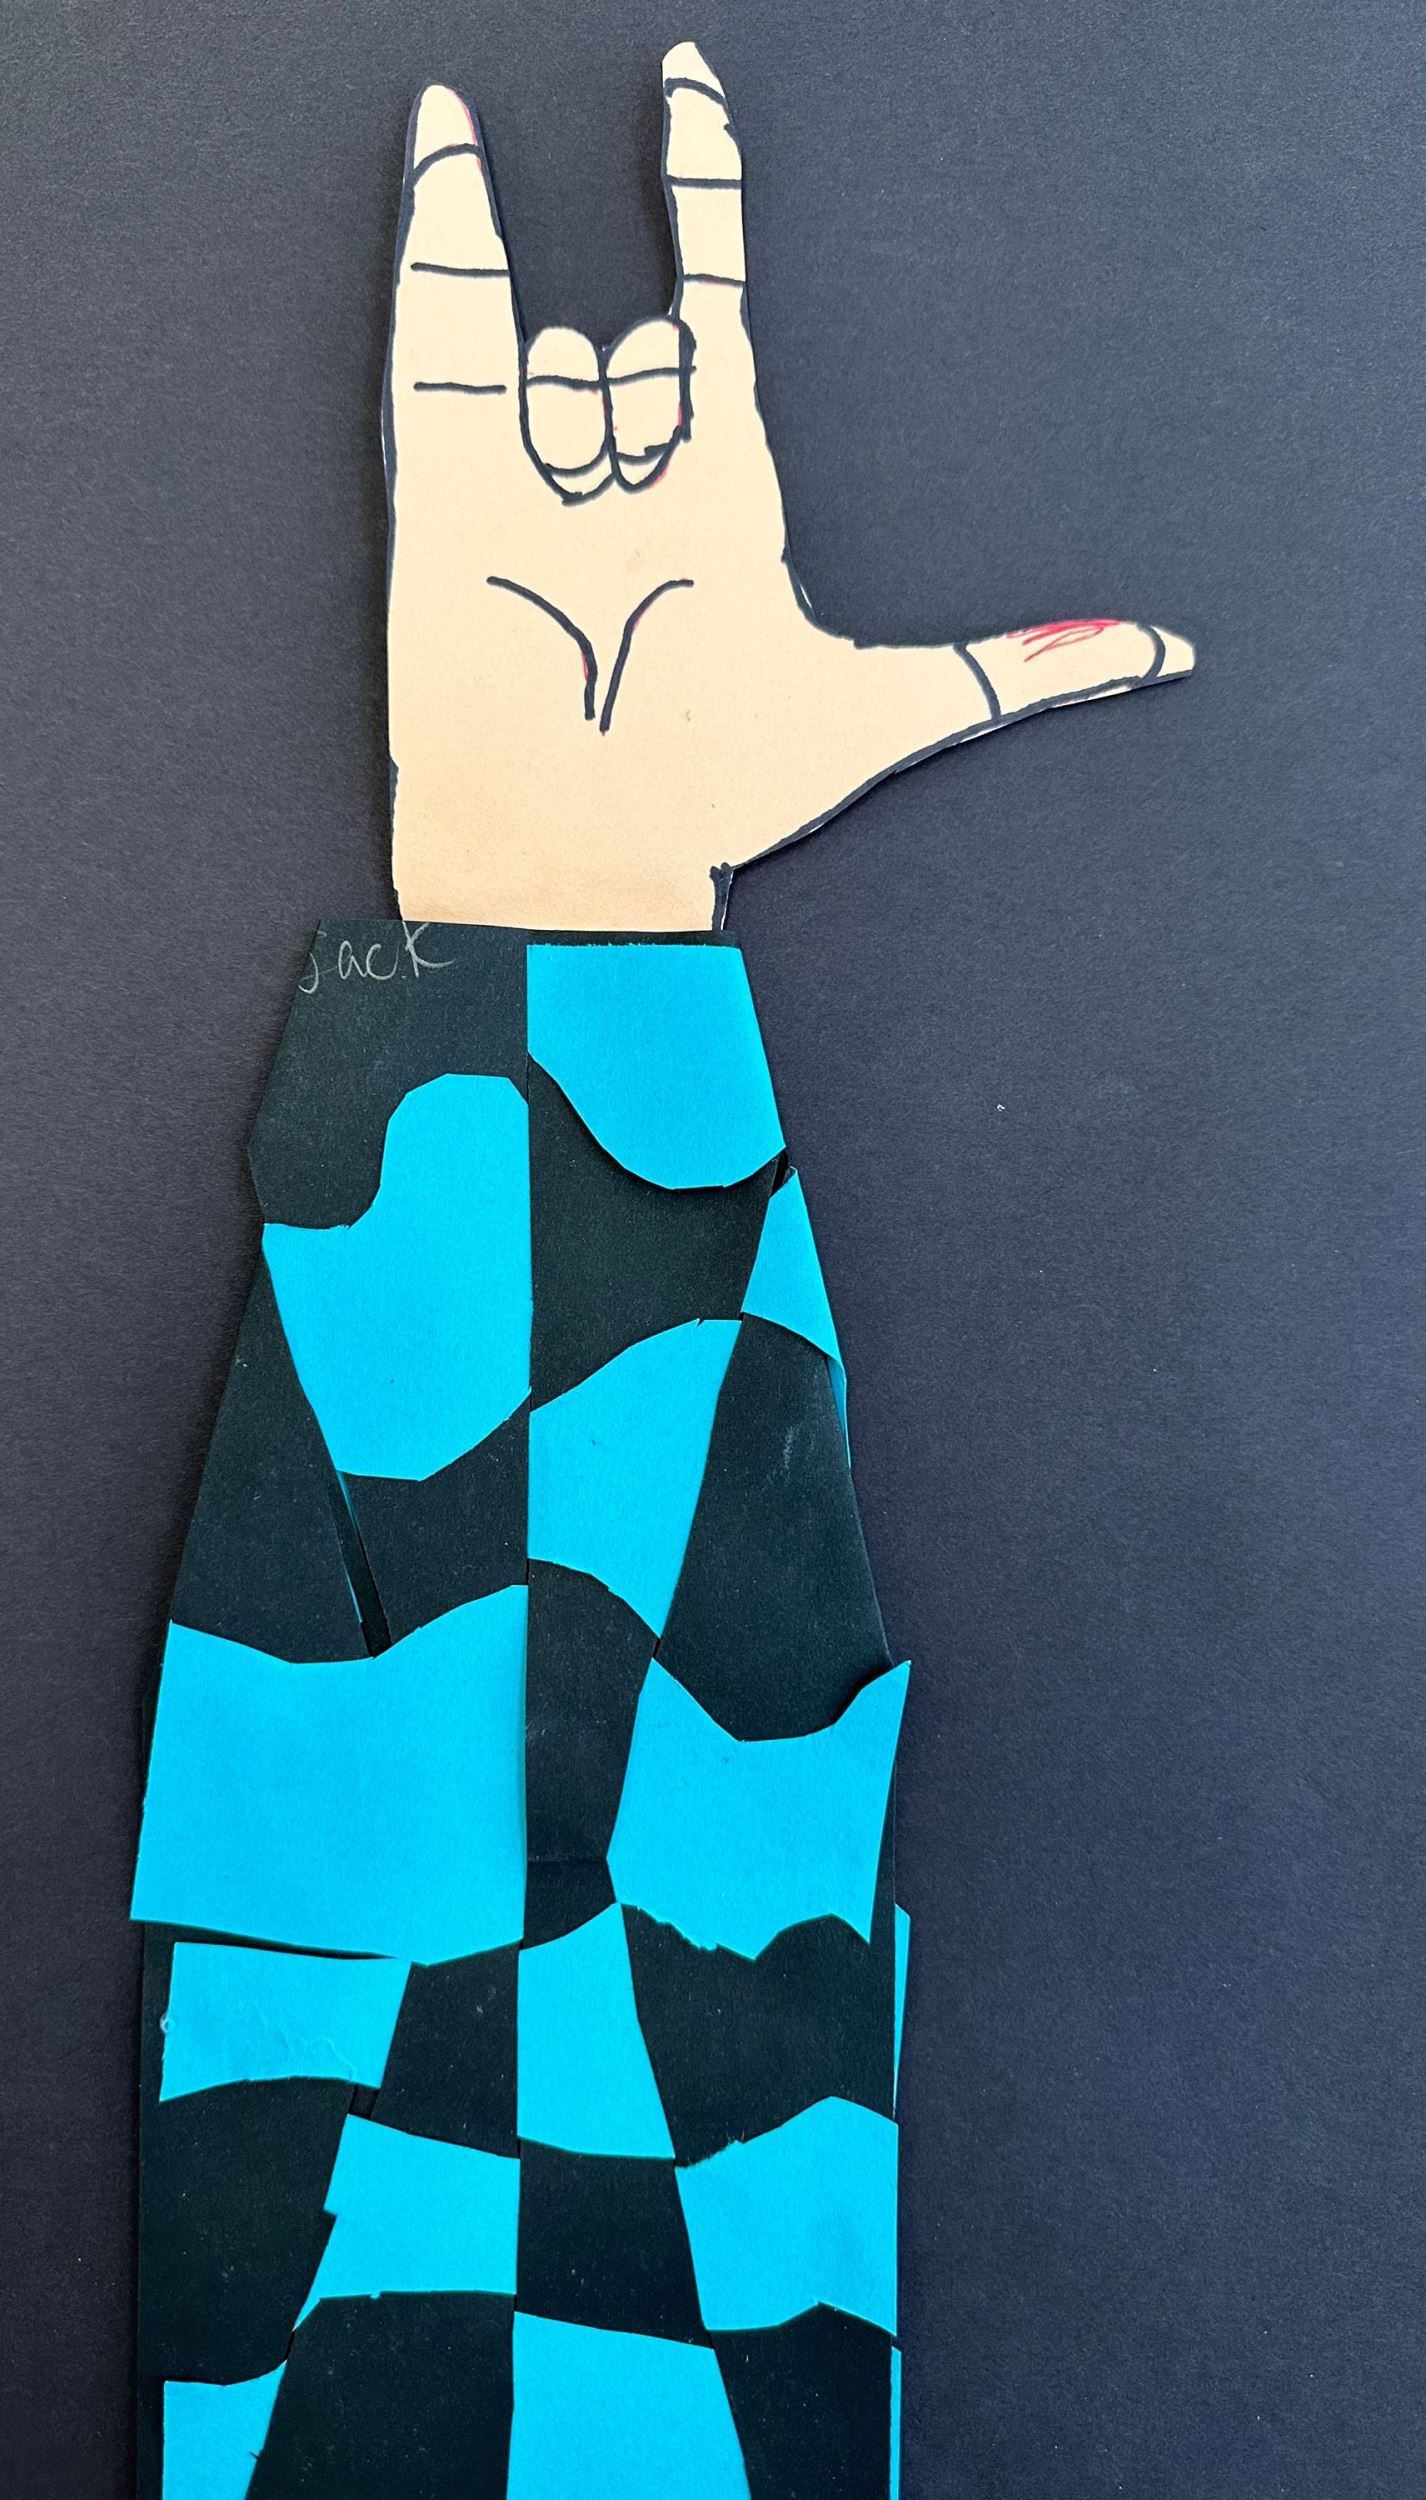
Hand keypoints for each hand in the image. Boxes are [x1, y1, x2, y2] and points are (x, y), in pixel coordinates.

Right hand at [386, 42, 1192, 930]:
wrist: (578, 849)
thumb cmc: (720, 786)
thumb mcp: (892, 712)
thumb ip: (1021, 667)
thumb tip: (1168, 654)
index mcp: (721, 491)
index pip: (713, 303)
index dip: (701, 189)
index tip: (689, 92)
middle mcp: (625, 468)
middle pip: (650, 342)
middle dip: (656, 408)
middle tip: (647, 524)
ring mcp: (529, 469)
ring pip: (568, 351)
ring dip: (580, 430)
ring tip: (568, 541)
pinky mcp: (444, 479)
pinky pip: (446, 319)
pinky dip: (443, 219)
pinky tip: (450, 122)